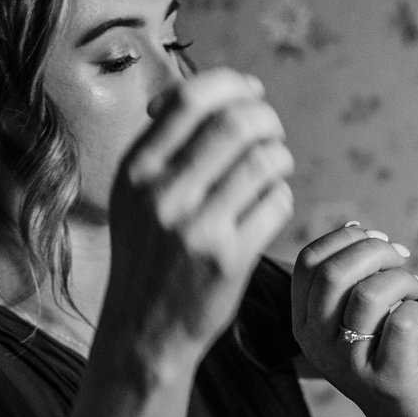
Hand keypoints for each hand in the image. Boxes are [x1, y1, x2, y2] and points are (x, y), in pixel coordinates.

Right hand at [98, 69, 295, 377]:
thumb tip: (231, 91)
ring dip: (279, 157)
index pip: (191, 99)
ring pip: (264, 160)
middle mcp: (162, 195)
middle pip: (236, 123)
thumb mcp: (136, 196)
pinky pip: (277, 202)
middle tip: (271, 131)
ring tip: (272, 170)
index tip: (250, 93)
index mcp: (136, 171)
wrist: (144, 332)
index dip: (232, 84)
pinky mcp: (230, 259)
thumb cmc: (149, 254)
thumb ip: (169, 145)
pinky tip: (268, 206)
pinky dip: (281, 196)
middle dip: (266, 118)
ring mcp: (197, 227)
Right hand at [292, 222, 417, 416]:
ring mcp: (351, 366)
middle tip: (402, 259)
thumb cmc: (391, 353)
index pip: (308, 262)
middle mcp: (319, 346)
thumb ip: (351, 277)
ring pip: (370, 293)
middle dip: (376, 250)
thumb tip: (355, 228)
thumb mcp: (358, 313)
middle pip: (335, 273)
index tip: (377, 239)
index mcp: (304, 324)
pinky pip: (403, 322)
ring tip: (416, 289)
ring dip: (403, 279)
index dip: (345, 238)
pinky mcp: (389, 379)